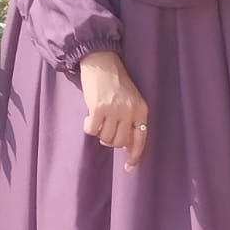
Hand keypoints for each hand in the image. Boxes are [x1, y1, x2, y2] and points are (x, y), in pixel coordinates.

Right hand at [79, 51, 148, 170]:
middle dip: (110, 140)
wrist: (101, 62)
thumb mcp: (131, 100)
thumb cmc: (115, 83)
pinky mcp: (98, 108)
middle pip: (119, 142)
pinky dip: (88, 126)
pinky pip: (91, 130)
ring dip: (99, 132)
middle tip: (105, 128)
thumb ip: (131, 121)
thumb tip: (126, 147)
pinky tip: (89, 116)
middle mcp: (130, 111)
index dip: (135, 155)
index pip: (141, 139)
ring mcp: (114, 110)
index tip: (129, 167)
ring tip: (98, 119)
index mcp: (141, 110)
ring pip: (105, 138)